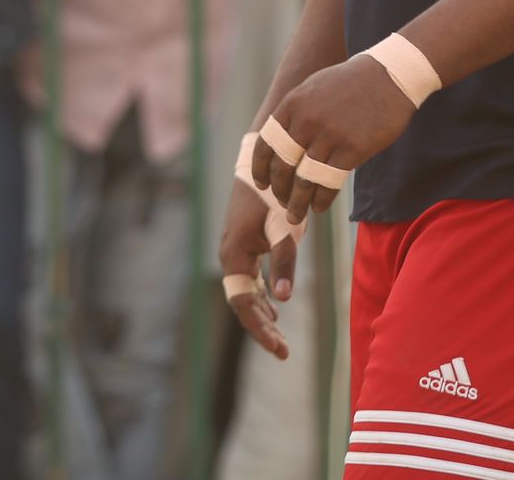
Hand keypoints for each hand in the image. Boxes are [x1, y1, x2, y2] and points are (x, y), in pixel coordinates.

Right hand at [218, 178, 297, 360]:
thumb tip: (284, 300)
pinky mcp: (244, 242)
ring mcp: (235, 248)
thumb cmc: (275, 195)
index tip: (279, 349)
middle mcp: (229, 254)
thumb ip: (283, 264)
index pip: (244, 304)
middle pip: (243, 302)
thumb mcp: (284, 230)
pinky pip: (249, 278)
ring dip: (262, 313)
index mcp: (234, 255)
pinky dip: (261, 295)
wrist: (266, 161)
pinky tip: (274, 305)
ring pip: (245, 291)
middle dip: (262, 327)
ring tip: (280, 337)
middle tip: (284, 351)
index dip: (260, 329)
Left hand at [251, 55, 414, 223]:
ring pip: (304, 180)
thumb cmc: (351, 83)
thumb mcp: (314, 89)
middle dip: (279, 191)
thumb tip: (281, 141)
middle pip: (282, 167)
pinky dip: (321, 199)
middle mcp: (306, 120)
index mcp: (293, 104)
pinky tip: (319, 206)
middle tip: (281, 204)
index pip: (266, 145)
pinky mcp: (352, 149)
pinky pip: (329, 182)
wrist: (389, 76)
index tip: (261, 185)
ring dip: (297, 203)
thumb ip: (295, 113)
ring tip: (296, 216)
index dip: (260, 169)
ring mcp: (329, 135)